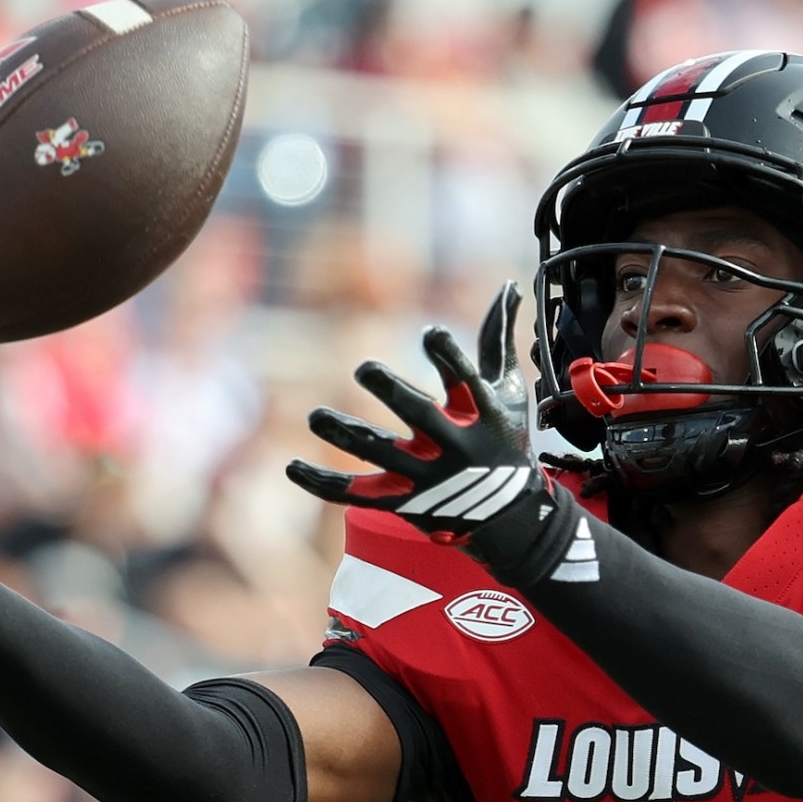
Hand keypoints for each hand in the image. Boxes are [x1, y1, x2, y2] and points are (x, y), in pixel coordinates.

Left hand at [287, 282, 585, 582]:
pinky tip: (292, 467)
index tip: (429, 333)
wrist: (510, 516)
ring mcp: (427, 476)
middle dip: (390, 389)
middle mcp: (453, 444)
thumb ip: (498, 339)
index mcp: (481, 413)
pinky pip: (357, 493)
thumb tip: (510, 285)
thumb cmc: (504, 439)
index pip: (464, 377)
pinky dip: (323, 484)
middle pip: (417, 413)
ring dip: (344, 432)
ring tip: (314, 417)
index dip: (446, 354)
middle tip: (364, 369)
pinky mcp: (405, 502)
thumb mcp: (509, 391)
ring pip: (378, 453)